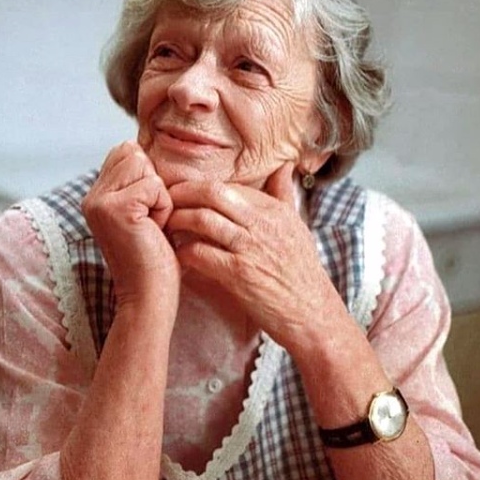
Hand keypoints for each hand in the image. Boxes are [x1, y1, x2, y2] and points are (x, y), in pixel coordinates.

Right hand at [82, 141, 179, 300]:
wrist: (148, 296)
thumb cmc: (154, 258)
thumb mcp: (143, 213)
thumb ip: (136, 182)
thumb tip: (140, 147)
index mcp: (96, 196)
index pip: (125, 152)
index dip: (147, 176)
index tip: (146, 212)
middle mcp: (92, 196)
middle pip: (134, 153)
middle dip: (154, 185)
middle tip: (149, 221)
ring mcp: (100, 202)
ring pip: (144, 166)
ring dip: (159, 196)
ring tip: (151, 226)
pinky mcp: (116, 209)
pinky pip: (154, 186)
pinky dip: (163, 208)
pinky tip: (154, 231)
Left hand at [166, 163, 336, 350]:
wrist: (313, 314)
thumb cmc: (303, 272)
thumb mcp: (298, 227)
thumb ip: (284, 196)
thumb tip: (283, 166)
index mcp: (274, 210)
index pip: (229, 185)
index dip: (200, 186)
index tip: (184, 192)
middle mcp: (262, 224)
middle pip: (212, 192)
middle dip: (183, 193)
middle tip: (166, 200)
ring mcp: (250, 248)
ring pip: (202, 219)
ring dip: (178, 220)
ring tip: (167, 224)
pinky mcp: (238, 274)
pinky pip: (201, 253)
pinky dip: (184, 251)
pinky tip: (178, 254)